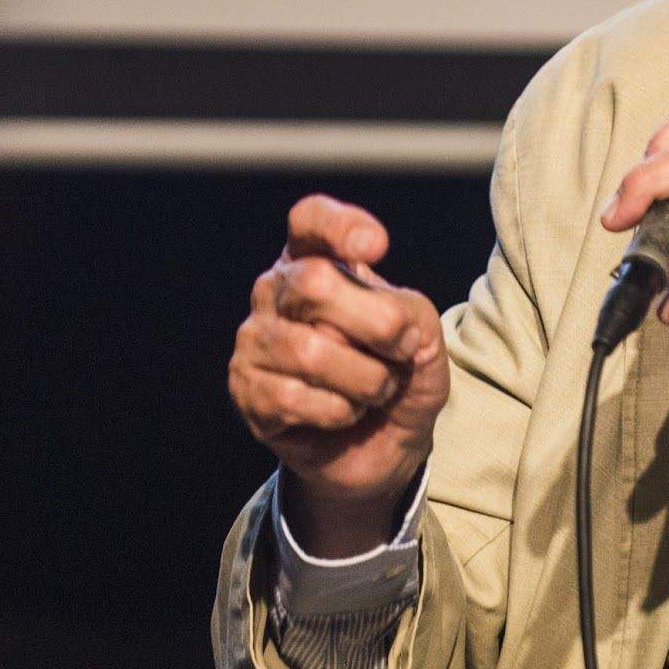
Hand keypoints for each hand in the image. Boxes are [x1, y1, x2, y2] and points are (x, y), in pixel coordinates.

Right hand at [229, 194, 447, 557]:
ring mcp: (255, 340)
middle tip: (402, 351)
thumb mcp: (422, 337)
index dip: (338, 226)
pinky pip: (294, 397)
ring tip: (376, 390)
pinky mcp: (247, 390)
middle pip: (314, 283)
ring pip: (309, 349)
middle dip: (375, 323)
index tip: (376, 248)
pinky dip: (338, 411)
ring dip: (364, 379)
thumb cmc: (399, 376)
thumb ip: (408, 311)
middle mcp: (276, 291)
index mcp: (317, 260)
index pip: (310, 221)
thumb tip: (383, 321)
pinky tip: (345, 413)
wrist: (384, 448)